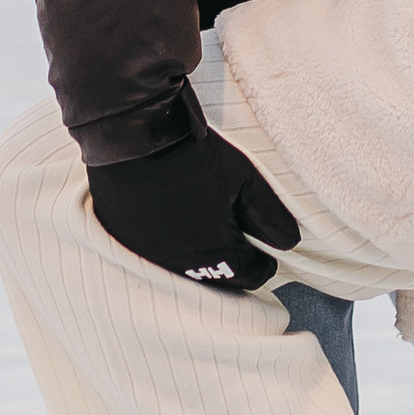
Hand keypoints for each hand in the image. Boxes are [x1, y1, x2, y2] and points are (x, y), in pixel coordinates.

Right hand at [87, 129, 300, 294]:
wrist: (133, 137)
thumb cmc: (192, 156)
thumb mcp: (243, 179)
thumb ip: (269, 215)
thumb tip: (288, 241)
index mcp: (216, 254)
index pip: (250, 276)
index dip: (262, 262)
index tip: (264, 251)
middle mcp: (181, 265)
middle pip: (217, 277)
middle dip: (232, 261)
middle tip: (237, 236)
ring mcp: (150, 256)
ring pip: (185, 268)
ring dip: (199, 254)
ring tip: (205, 224)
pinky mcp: (125, 241)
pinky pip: (154, 253)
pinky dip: (167, 242)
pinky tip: (172, 218)